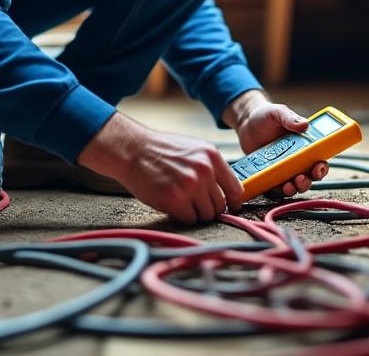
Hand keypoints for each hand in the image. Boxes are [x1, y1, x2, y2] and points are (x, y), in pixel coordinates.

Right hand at [79, 112, 243, 222]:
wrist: (132, 150)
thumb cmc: (161, 151)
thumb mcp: (193, 149)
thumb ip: (212, 167)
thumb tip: (228, 191)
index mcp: (212, 156)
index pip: (236, 189)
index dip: (233, 203)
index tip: (229, 208)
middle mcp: (205, 170)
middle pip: (220, 206)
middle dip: (207, 208)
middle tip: (193, 203)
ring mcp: (191, 185)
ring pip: (206, 215)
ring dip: (195, 213)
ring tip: (180, 201)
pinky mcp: (175, 200)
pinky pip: (189, 219)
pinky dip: (181, 216)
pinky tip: (171, 204)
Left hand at [223, 90, 329, 197]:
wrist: (246, 123)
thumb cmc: (266, 116)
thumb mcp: (278, 112)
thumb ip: (290, 117)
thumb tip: (304, 124)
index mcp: (305, 145)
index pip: (319, 159)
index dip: (322, 166)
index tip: (318, 166)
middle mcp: (298, 159)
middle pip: (309, 176)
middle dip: (308, 181)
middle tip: (300, 178)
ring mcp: (284, 168)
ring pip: (295, 184)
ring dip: (295, 188)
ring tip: (289, 186)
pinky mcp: (271, 174)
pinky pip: (277, 186)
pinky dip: (278, 190)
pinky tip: (275, 186)